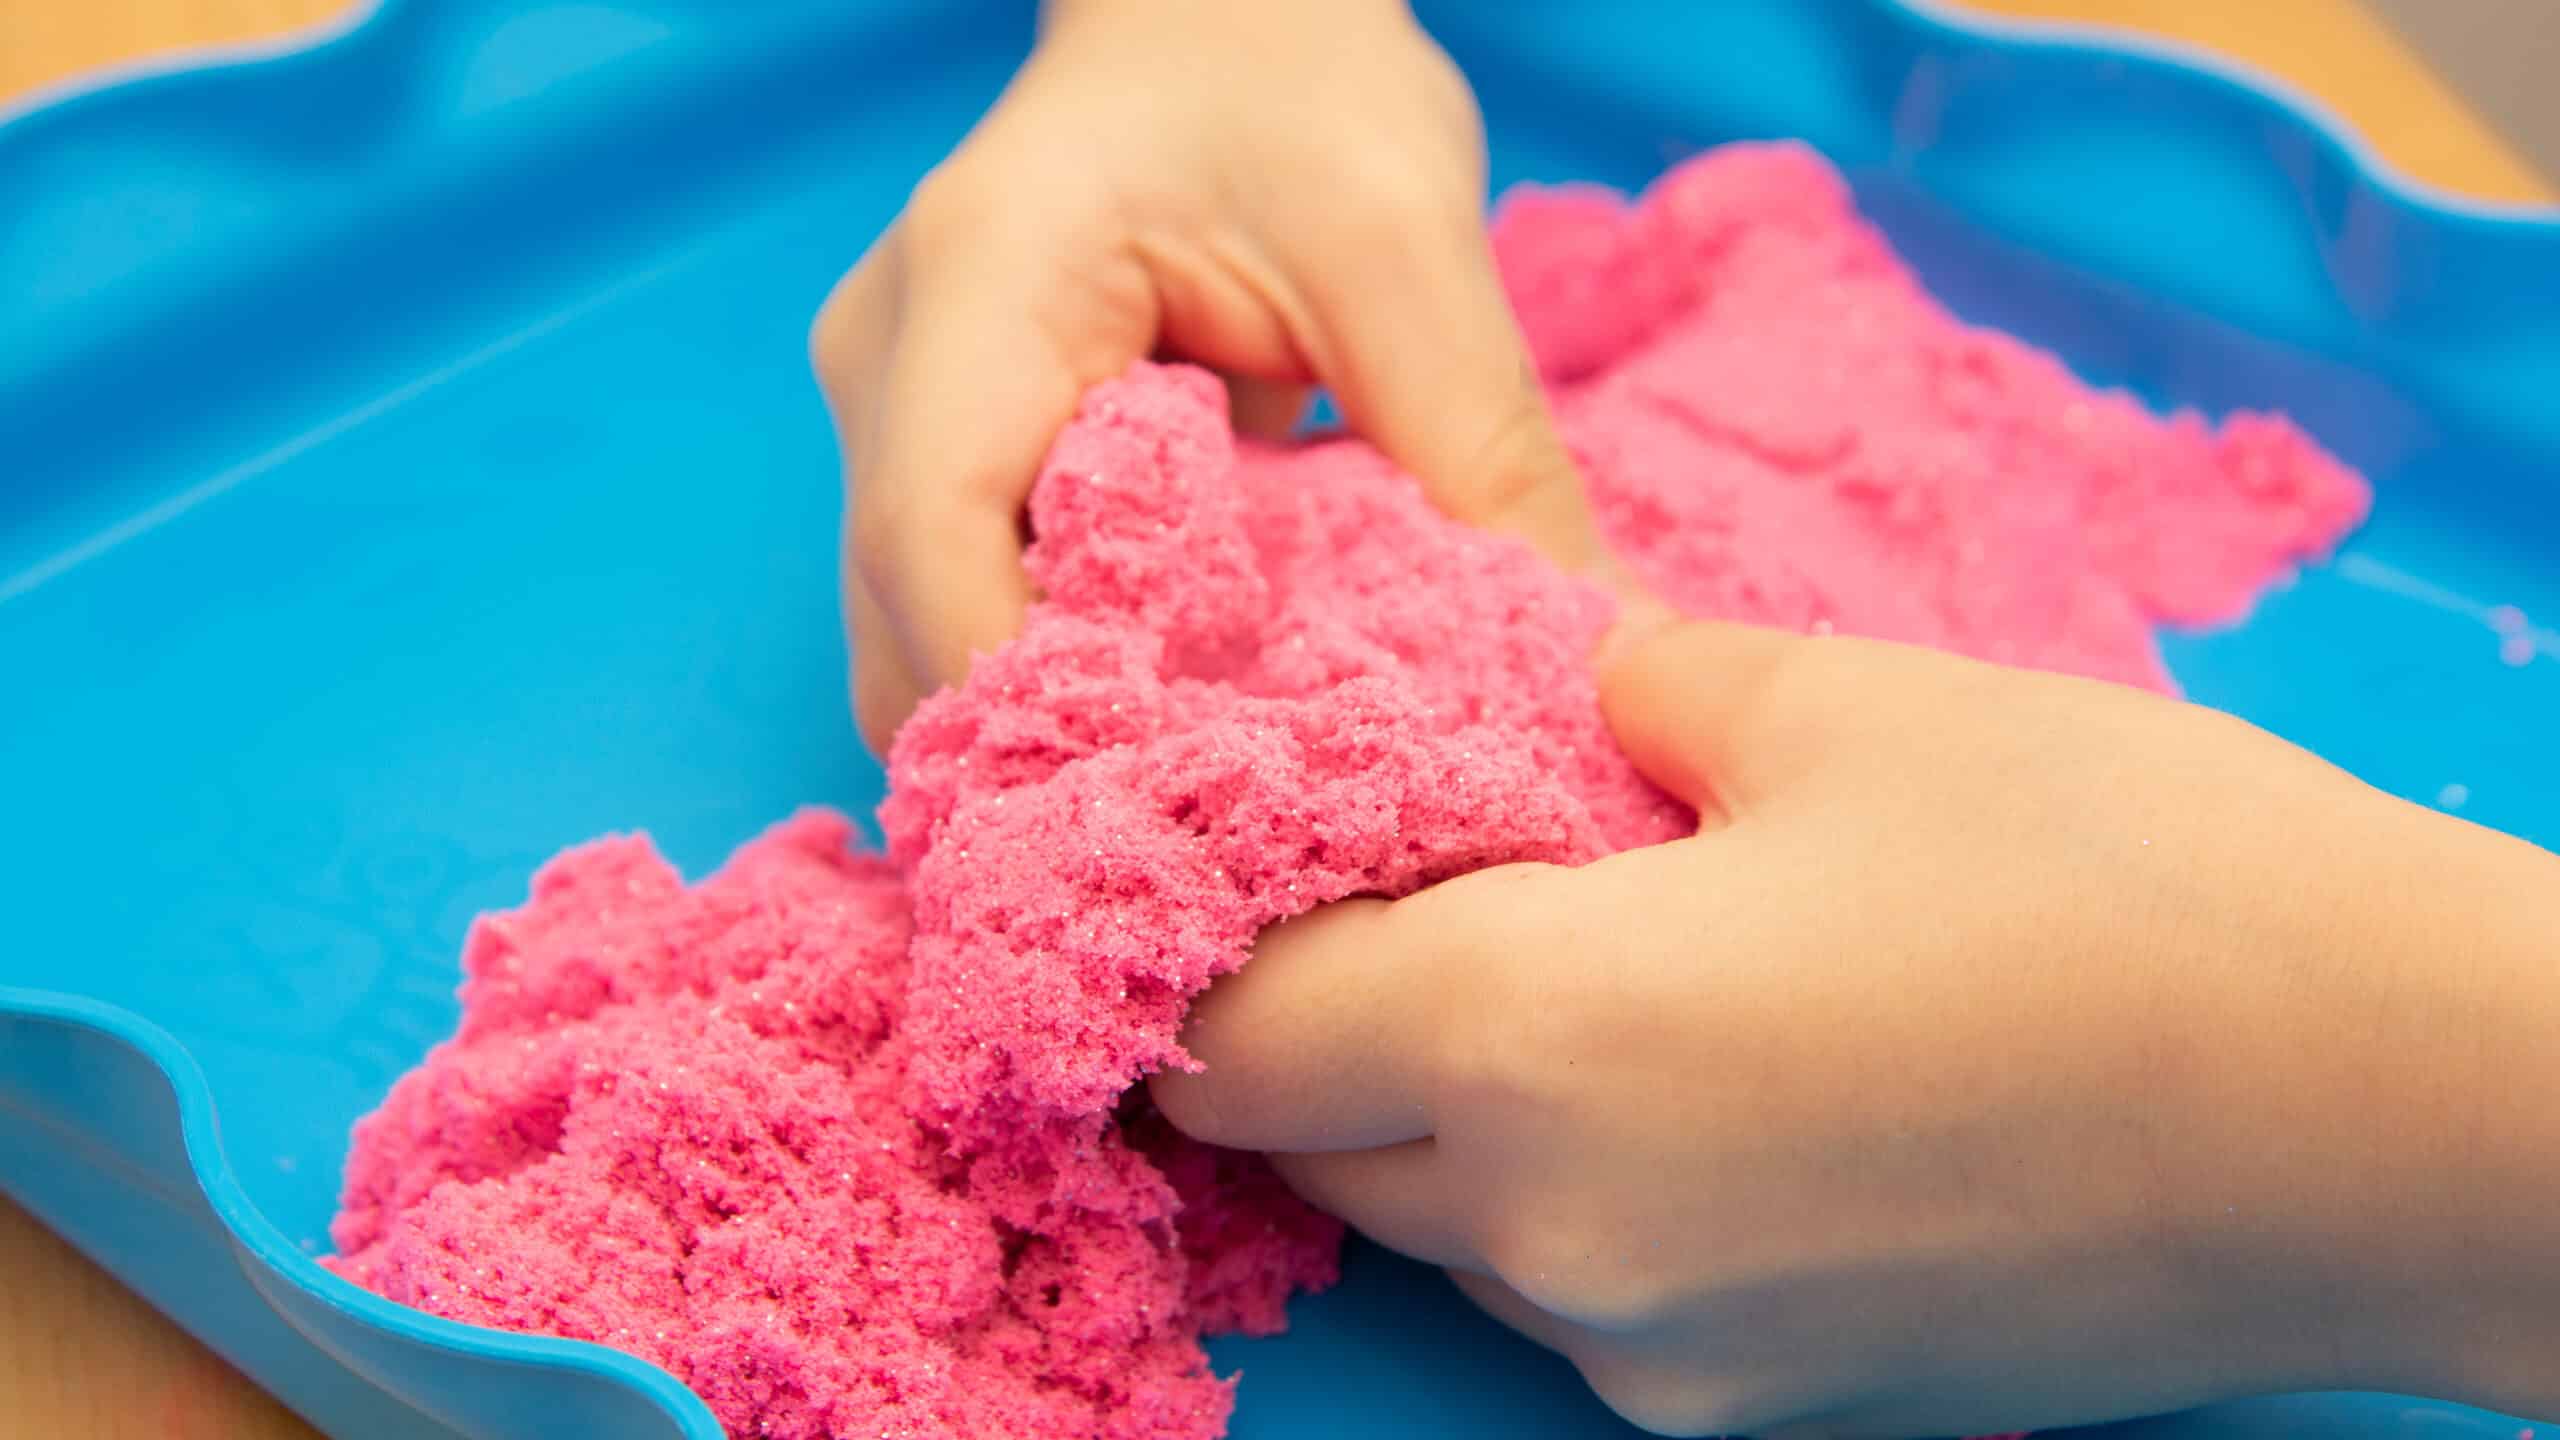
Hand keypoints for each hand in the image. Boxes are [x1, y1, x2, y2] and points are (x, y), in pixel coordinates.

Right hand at [811, 0, 1599, 751]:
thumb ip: (1489, 454)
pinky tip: (1197, 723)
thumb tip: (1606, 653)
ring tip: (1226, 798)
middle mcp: (893, 369)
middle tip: (1236, 847)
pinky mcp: (950, 461)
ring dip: (1066, 736)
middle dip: (1059, 759)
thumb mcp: (1409, 245)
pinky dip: (1079, 685)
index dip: (1044, 703)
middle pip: (912, 642)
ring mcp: (900, 420)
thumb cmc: (1298, 81)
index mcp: (976, 289)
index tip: (1194, 804)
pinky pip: (979, 617)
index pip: (937, 544)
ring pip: (927, 656)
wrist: (1220, 10)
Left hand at [1153, 620, 2559, 1436]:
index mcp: (1532, 1042)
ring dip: (1449, 1102)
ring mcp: (1661, 1360)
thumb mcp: (1833, 706)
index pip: (1227, 1036)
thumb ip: (1610, 692)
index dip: (1196, 946)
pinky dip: (1577, 1183)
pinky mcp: (1761, 1410)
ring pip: (1448, 1223)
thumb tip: (1530, 692)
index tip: (1219, 856)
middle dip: (1313, 1021)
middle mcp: (1561, 1242)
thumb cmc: (2127, 878)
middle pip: (1314, 1142)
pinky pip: (1583, 1287)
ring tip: (1571, 960)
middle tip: (1392, 879)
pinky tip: (1703, 1071)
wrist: (2403, 1118)